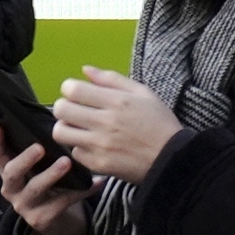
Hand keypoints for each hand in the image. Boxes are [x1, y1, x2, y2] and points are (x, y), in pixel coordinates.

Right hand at [0, 126, 89, 234]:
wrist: (59, 223)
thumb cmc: (50, 188)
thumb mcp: (39, 171)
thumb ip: (39, 154)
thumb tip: (57, 124)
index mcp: (10, 174)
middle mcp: (12, 189)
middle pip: (12, 173)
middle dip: (25, 159)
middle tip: (40, 147)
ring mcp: (25, 206)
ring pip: (36, 188)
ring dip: (51, 174)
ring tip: (67, 162)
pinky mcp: (42, 219)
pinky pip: (62, 202)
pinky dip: (81, 191)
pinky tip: (97, 182)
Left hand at [53, 68, 184, 183]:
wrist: (173, 159)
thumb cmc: (159, 123)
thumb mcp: (143, 93)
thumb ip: (112, 79)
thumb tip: (85, 70)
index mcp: (116, 101)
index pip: (72, 89)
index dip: (69, 89)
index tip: (77, 94)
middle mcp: (105, 122)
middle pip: (60, 109)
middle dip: (64, 107)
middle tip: (75, 111)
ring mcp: (100, 145)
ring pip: (61, 132)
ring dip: (67, 128)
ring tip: (79, 129)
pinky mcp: (99, 164)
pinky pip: (75, 153)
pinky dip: (81, 149)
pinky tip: (93, 146)